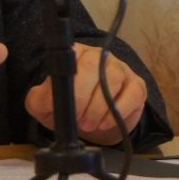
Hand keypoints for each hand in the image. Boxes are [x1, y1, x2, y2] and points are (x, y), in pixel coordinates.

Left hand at [25, 43, 146, 144]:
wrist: (93, 124)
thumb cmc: (69, 107)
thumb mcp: (46, 104)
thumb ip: (41, 98)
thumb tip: (49, 97)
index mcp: (73, 54)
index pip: (69, 57)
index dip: (67, 81)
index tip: (62, 102)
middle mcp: (98, 56)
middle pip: (92, 66)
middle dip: (82, 96)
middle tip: (77, 118)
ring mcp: (120, 69)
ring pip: (113, 79)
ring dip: (99, 106)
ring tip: (88, 124)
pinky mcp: (137, 85)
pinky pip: (132, 94)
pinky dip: (118, 112)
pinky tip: (104, 123)